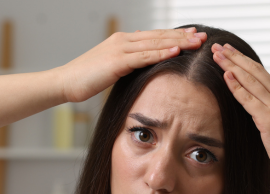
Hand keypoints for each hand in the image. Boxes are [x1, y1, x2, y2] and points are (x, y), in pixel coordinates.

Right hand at [56, 27, 206, 102]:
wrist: (66, 82)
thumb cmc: (87, 79)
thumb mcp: (112, 69)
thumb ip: (128, 65)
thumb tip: (142, 67)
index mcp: (124, 42)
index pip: (155, 37)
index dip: (175, 35)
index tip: (193, 35)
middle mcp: (124, 41)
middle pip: (159, 36)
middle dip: (183, 36)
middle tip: (203, 36)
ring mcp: (120, 49)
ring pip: (155, 44)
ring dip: (178, 42)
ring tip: (197, 42)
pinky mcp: (117, 61)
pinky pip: (143, 57)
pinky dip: (161, 53)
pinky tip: (176, 51)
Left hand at [211, 42, 269, 182]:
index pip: (259, 70)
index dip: (242, 58)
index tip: (227, 49)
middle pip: (253, 70)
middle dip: (234, 56)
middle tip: (217, 45)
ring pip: (250, 80)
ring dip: (231, 65)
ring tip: (216, 54)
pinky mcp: (268, 119)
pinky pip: (248, 99)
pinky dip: (237, 86)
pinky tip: (226, 75)